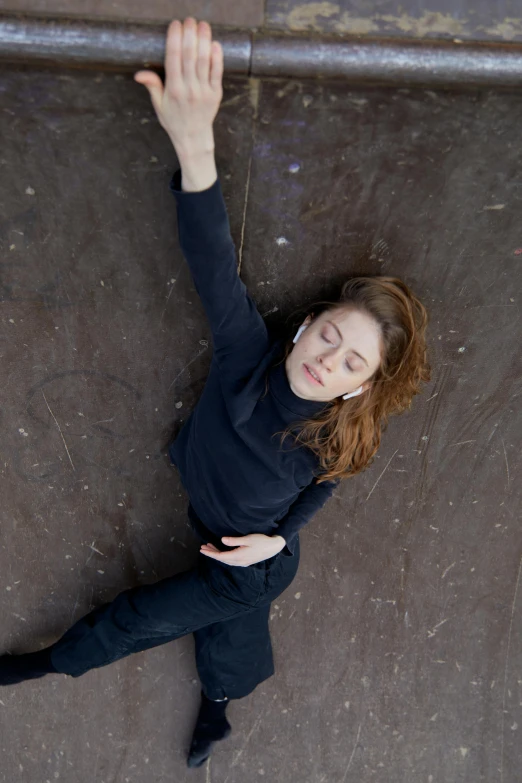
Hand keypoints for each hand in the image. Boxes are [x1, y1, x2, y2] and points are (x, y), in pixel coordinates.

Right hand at [134, 18, 223, 157]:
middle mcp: (189, 88)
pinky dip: (217, 58)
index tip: (176, 24)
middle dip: (189, 34)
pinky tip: (215, 44)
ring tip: (203, 25)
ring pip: (204, 61)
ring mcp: (204, 91)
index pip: (173, 58)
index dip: (174, 38)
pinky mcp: (216, 94)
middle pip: (189, 55)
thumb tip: (139, 74)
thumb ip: (152, 86)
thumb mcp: (158, 105)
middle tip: (190, 20)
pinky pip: (217, 73)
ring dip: (204, 40)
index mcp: (173, 89)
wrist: (193, 138)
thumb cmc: (174, 120)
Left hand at [200, 534, 285, 565]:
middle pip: (222, 559)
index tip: (202, 549)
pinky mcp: (245, 561)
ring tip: (210, 547)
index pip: (221, 556)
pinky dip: (224, 556)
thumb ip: (234, 540)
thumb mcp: (247, 539)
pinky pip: (231, 560)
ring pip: (226, 560)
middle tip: (203, 547)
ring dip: (218, 554)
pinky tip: (222, 551)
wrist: (273, 547)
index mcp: (239, 556)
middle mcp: (239, 562)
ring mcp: (242, 563)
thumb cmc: (261, 541)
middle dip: (212, 553)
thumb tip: (222, 540)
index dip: (211, 553)